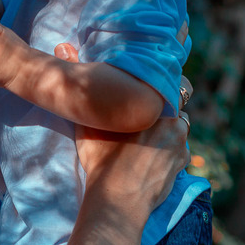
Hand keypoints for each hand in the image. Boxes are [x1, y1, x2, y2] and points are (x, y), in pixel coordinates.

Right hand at [55, 43, 188, 211]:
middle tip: (147, 109)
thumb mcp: (86, 118)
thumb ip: (79, 78)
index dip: (162, 77)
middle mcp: (174, 118)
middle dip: (167, 102)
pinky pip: (180, 148)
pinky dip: (171, 149)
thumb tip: (62, 42)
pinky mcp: (181, 163)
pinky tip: (153, 154)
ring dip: (170, 126)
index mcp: (155, 102)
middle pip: (178, 99)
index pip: (170, 77)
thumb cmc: (100, 158)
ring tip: (149, 134)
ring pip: (180, 124)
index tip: (151, 81)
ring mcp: (181, 142)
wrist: (117, 201)